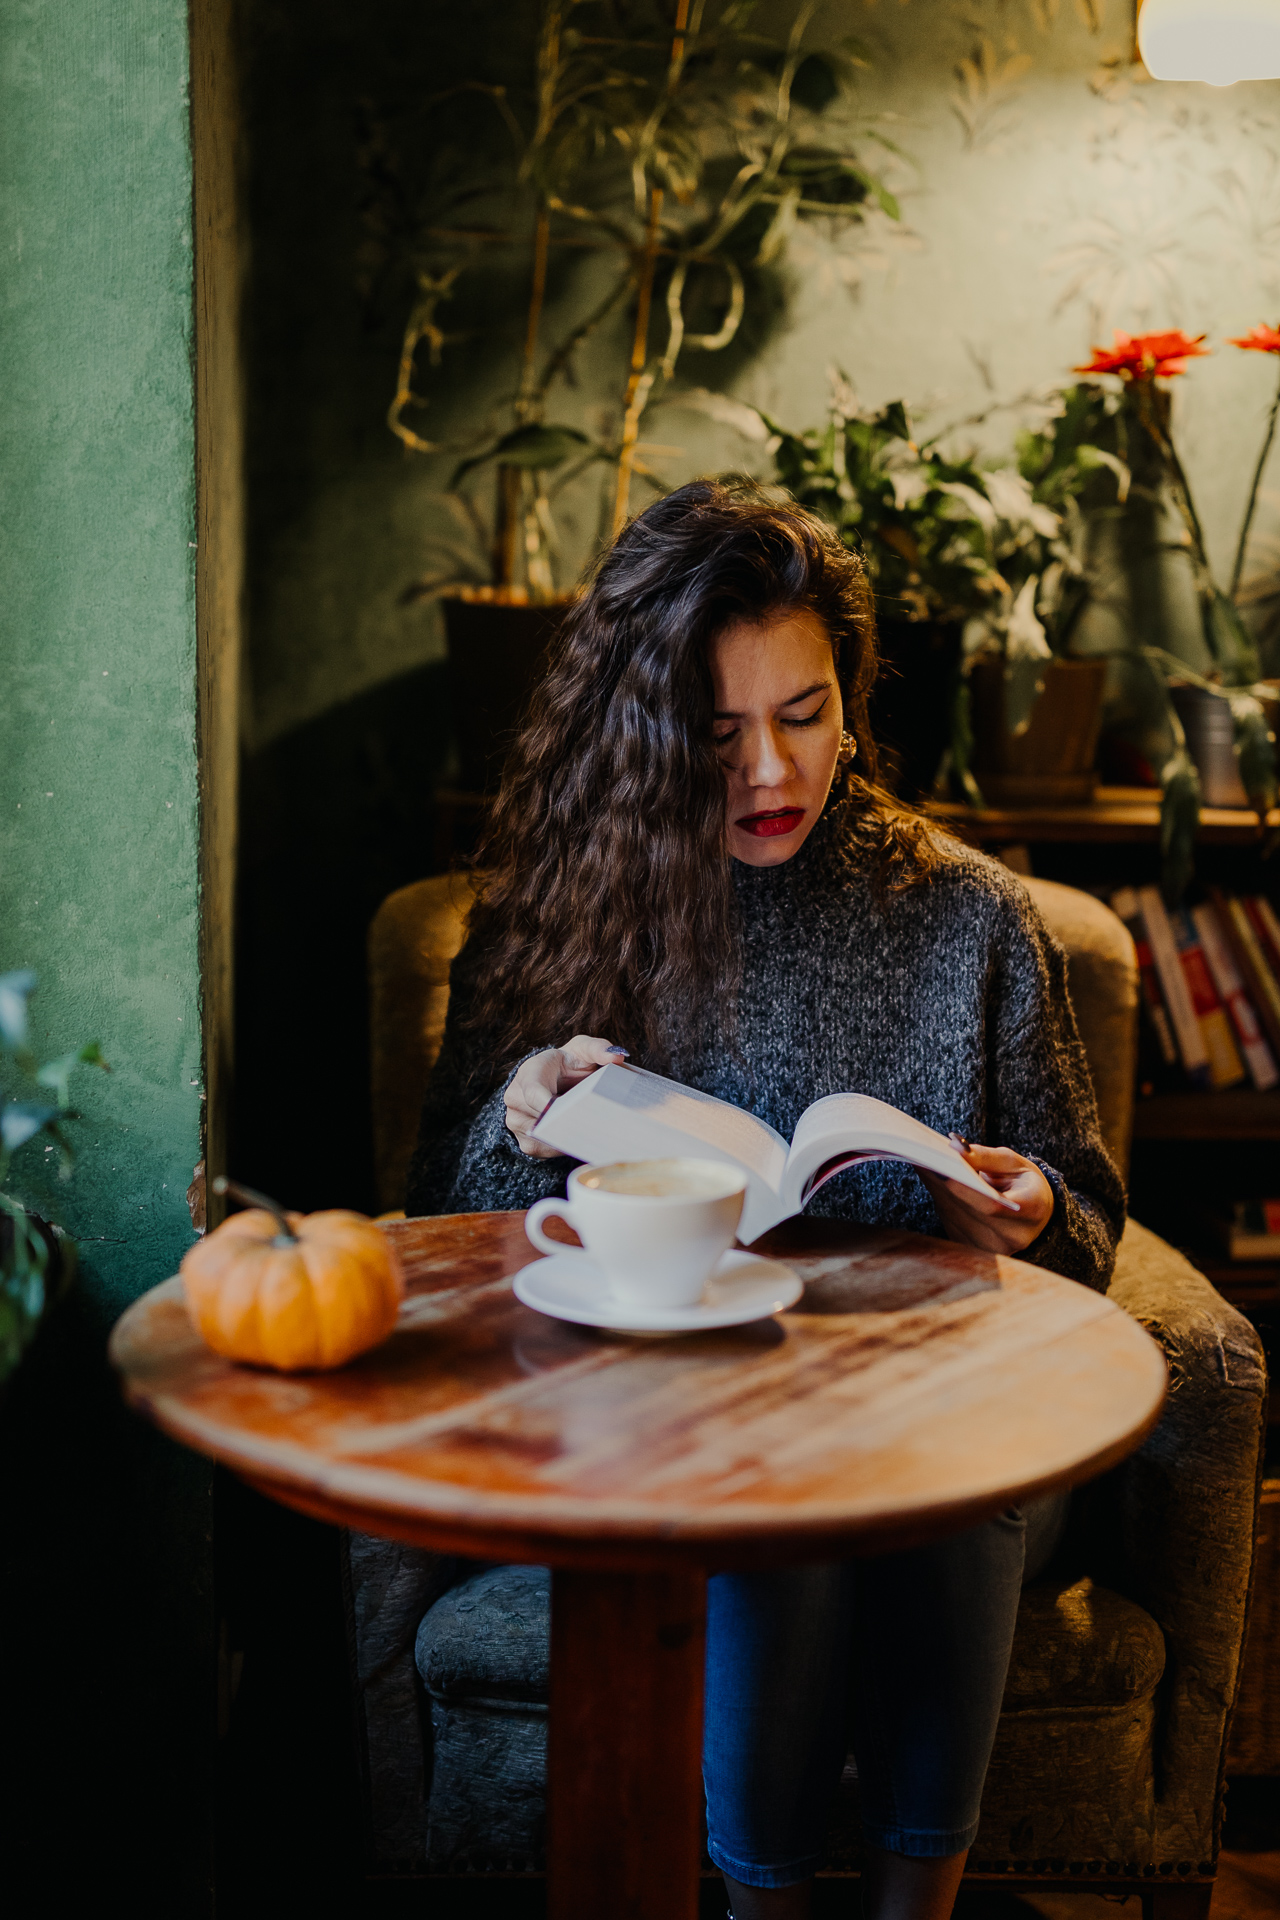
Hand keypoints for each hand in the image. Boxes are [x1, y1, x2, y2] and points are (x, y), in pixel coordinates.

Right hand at [504, 1036, 626, 1158]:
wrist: (555, 1080)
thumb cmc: (570, 1063)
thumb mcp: (584, 1049)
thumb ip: (599, 1049)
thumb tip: (617, 1056)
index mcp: (529, 1072)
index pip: (533, 1092)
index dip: (549, 1106)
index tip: (570, 1112)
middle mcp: (515, 1097)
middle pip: (541, 1120)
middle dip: (568, 1122)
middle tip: (595, 1123)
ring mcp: (517, 1122)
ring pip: (544, 1138)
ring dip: (568, 1136)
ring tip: (589, 1127)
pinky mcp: (526, 1142)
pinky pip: (547, 1150)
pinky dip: (565, 1146)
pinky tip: (580, 1135)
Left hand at [919, 1144, 1053, 1255]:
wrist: (1034, 1216)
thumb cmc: (1025, 1184)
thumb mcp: (1014, 1163)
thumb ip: (985, 1156)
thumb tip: (955, 1148)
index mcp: (1031, 1212)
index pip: (991, 1206)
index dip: (963, 1188)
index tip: (940, 1166)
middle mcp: (1011, 1237)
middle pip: (966, 1209)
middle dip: (941, 1180)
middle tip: (920, 1154)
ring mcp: (989, 1247)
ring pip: (952, 1214)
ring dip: (934, 1186)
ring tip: (921, 1159)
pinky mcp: (971, 1247)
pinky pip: (947, 1219)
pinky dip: (938, 1196)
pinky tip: (930, 1176)